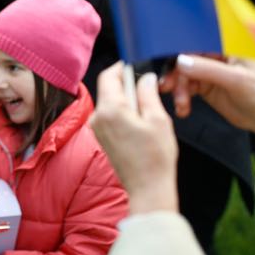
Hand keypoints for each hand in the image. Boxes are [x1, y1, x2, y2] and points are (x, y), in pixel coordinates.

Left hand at [89, 63, 178, 213]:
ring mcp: (97, 128)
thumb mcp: (158, 119)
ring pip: (110, 102)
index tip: (137, 65)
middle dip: (127, 85)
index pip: (108, 76)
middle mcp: (97, 117)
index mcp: (110, 109)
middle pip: (108, 88)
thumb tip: (145, 77)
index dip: (122, 68)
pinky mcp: (101, 137)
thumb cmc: (155, 156)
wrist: (148, 188)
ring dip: (127, 100)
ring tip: (148, 111)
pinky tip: (140, 124)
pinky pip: (110, 116)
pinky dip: (123, 113)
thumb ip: (148, 93)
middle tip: (148, 88)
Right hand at [160, 54, 254, 151]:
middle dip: (176, 76)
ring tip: (181, 104)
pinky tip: (183, 108)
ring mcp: (210, 75)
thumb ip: (208, 70)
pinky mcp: (207, 89)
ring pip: (184, 77)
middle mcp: (216, 60)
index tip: (170, 66)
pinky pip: (187, 90)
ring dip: (178, 91)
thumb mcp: (236, 80)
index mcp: (226, 49)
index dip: (180, 55)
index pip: (196, 46)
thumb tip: (182, 61)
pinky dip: (182, 99)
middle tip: (168, 88)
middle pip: (186, 62)